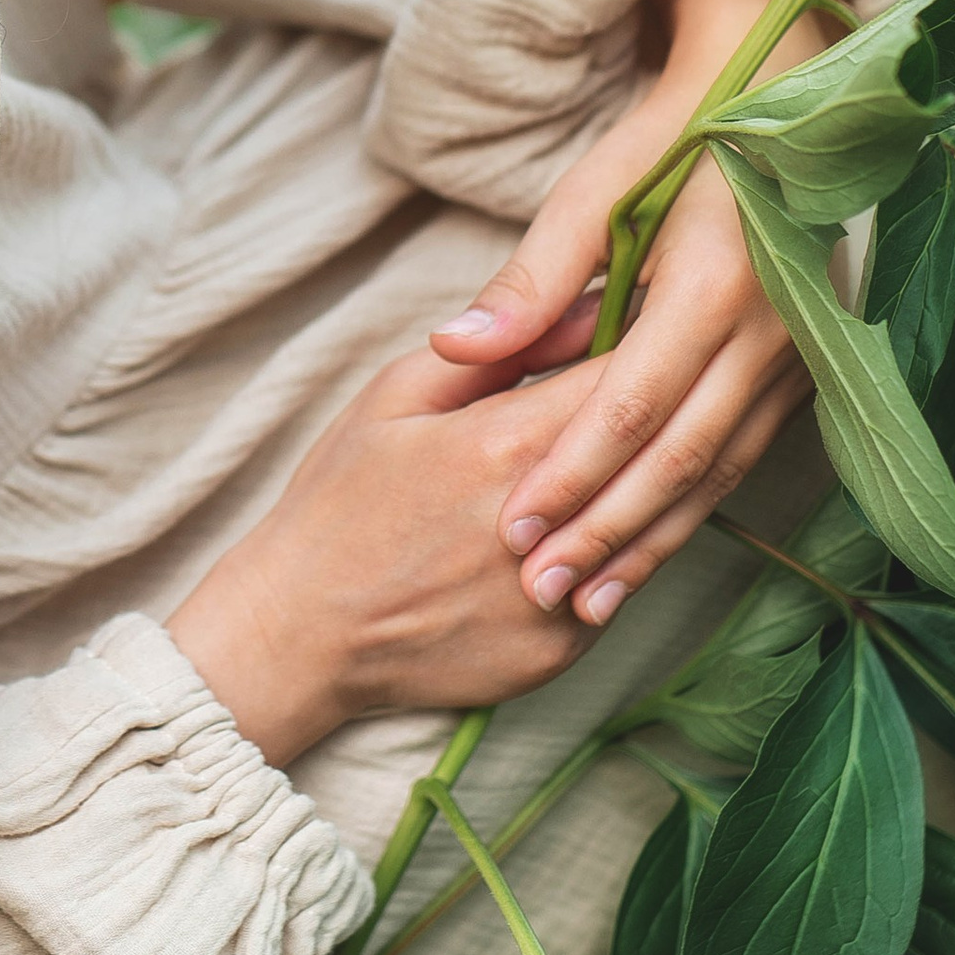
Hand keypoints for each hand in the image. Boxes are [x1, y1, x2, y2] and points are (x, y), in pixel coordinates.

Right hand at [166, 343, 605, 767]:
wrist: (302, 630)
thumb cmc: (342, 499)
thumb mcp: (398, 396)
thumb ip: (501, 349)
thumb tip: (584, 304)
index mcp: (507, 444)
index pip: (626, 378)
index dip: (641, 353)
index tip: (633, 344)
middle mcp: (550, 524)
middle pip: (652, 452)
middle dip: (649, 422)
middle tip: (631, 406)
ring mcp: (561, 594)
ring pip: (646, 525)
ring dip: (638, 494)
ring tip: (602, 474)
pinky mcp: (562, 650)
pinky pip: (616, 589)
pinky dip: (603, 561)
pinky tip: (565, 544)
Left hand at [429, 0, 821, 632]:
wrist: (782, 100)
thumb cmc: (671, 139)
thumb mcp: (597, 189)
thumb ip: (531, 277)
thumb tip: (457, 346)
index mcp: (716, 281)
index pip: (634, 403)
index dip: (574, 473)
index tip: (516, 528)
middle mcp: (772, 329)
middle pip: (681, 457)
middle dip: (607, 531)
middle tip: (541, 590)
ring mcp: (798, 355)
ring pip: (720, 473)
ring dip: (652, 541)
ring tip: (586, 603)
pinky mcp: (804, 369)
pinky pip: (744, 458)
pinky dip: (690, 513)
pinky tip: (644, 556)